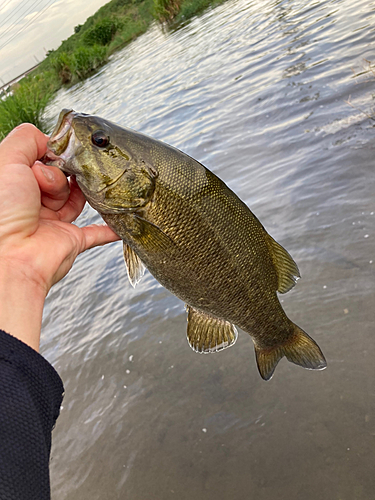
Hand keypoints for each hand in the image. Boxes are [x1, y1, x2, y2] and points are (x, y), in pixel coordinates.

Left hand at [0, 123, 119, 349]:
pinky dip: (109, 227)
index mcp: (17, 185)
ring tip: (87, 185)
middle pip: (61, 178)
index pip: (42, 161)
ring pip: (77, 199)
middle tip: (59, 176)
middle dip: (63, 173)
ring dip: (84, 192)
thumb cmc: (2, 213)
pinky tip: (119, 220)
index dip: (51, 155)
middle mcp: (33, 203)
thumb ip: (27, 139)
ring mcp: (53, 223)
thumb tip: (50, 138)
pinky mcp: (71, 241)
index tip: (56, 154)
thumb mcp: (6, 160)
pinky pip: (96, 232)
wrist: (11, 257)